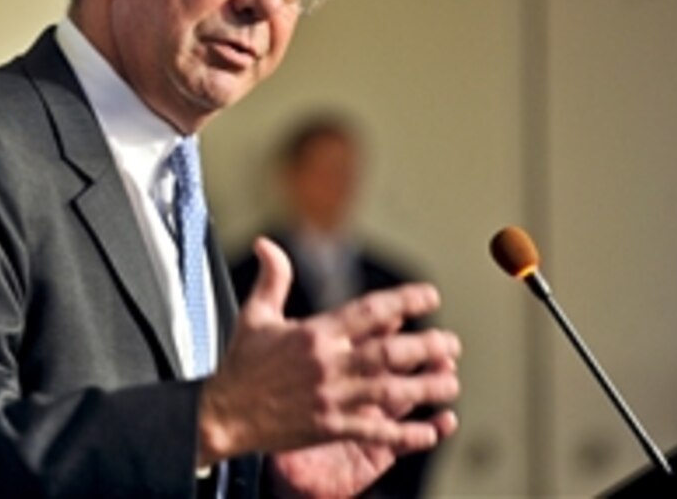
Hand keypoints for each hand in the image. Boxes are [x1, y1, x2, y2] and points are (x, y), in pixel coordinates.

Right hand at [197, 237, 459, 493]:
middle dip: (427, 347)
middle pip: (390, 352)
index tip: (431, 296)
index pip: (369, 311)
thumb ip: (272, 279)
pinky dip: (407, 433)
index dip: (405, 302)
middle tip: (452, 345)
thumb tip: (268, 244)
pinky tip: (430, 431)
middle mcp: (327, 363)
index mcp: (314, 333)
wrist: (224, 415)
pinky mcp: (331, 427)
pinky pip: (377, 431)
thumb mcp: (255, 316)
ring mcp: (331, 398)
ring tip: (450, 382)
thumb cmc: (240, 365)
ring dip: (426, 387)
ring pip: (391, 391)